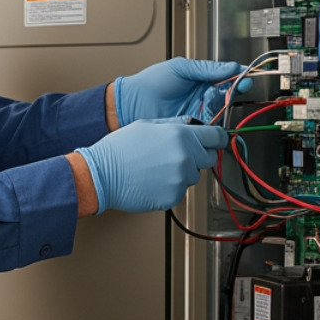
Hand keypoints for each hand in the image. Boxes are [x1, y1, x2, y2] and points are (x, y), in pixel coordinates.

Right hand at [74, 117, 228, 213]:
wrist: (101, 175)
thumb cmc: (119, 149)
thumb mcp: (146, 124)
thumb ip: (173, 124)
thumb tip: (190, 123)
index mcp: (181, 135)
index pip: (217, 137)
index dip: (218, 139)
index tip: (217, 142)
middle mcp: (185, 157)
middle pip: (209, 158)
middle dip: (198, 156)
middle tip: (175, 156)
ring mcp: (180, 179)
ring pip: (193, 176)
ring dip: (182, 172)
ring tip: (156, 168)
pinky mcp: (173, 197)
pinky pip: (180, 191)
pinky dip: (170, 187)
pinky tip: (152, 180)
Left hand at [114, 58, 247, 125]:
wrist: (132, 103)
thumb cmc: (152, 82)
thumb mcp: (180, 68)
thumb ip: (206, 68)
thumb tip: (232, 67)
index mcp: (201, 80)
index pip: (225, 78)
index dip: (238, 78)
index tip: (246, 77)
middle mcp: (202, 97)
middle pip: (226, 96)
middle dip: (234, 92)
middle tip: (239, 89)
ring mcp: (198, 113)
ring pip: (220, 112)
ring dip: (223, 107)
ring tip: (217, 101)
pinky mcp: (192, 128)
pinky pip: (208, 127)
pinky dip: (212, 124)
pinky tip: (210, 118)